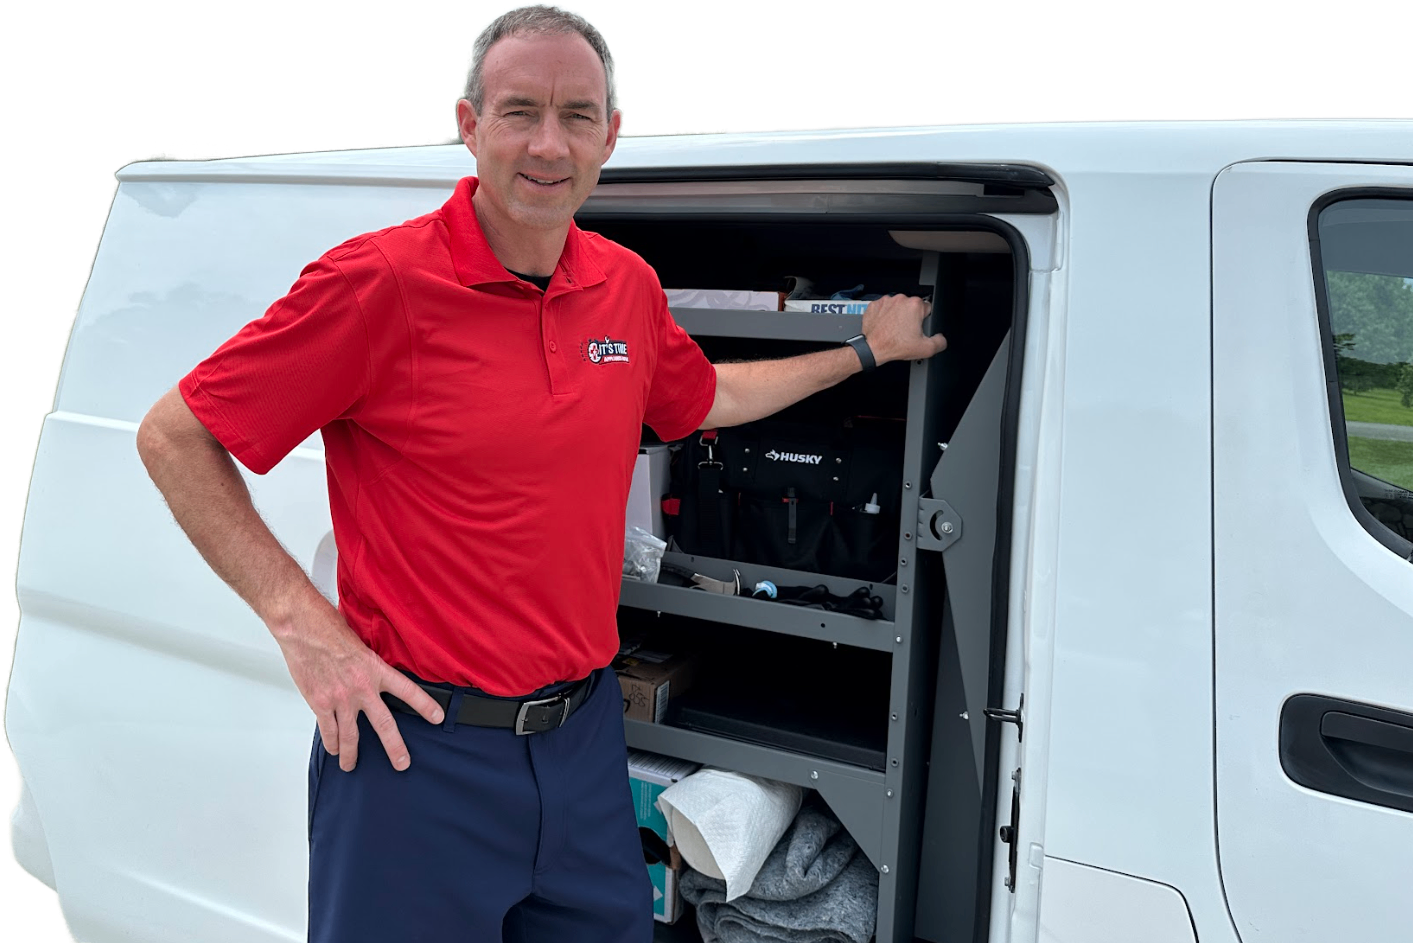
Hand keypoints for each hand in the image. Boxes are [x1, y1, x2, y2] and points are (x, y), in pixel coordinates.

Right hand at [272, 599, 444, 771]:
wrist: (303, 628)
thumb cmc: (329, 629)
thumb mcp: (360, 644)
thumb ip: (369, 664)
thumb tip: (372, 675)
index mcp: (376, 670)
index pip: (408, 691)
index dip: (425, 705)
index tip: (437, 717)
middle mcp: (362, 688)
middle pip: (384, 725)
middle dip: (395, 747)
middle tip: (402, 763)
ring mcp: (341, 699)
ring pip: (351, 736)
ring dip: (351, 754)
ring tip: (351, 765)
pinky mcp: (320, 703)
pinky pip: (329, 731)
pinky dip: (331, 743)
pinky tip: (333, 749)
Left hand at [860, 294, 946, 364]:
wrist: (872, 348)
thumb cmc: (894, 346)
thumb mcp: (925, 349)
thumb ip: (939, 342)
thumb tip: (941, 339)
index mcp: (915, 305)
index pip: (927, 308)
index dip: (924, 319)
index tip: (917, 327)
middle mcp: (901, 299)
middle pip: (912, 306)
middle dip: (910, 317)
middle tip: (906, 331)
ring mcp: (886, 301)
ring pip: (897, 306)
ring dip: (897, 315)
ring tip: (894, 329)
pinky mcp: (875, 305)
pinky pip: (884, 308)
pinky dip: (885, 315)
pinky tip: (885, 326)